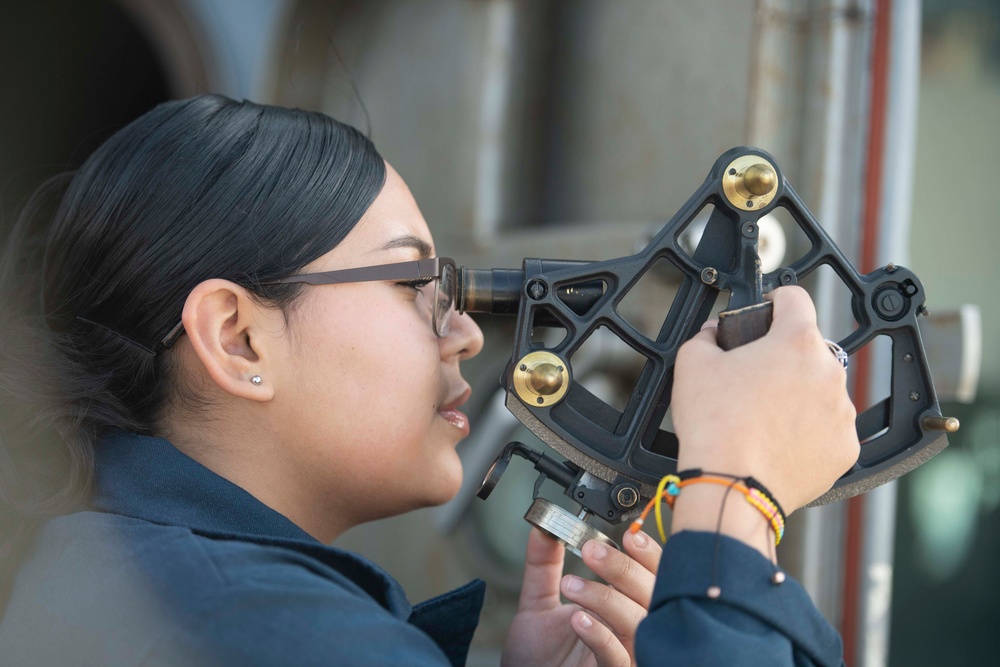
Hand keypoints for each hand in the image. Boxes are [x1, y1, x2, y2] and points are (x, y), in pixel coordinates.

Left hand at [502, 528, 659, 666]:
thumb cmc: (538, 654)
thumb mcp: (539, 602)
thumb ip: (543, 565)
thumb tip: (543, 527)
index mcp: (624, 605)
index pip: (652, 574)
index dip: (648, 554)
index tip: (629, 536)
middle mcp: (633, 628)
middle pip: (653, 593)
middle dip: (624, 567)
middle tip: (590, 551)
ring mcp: (627, 653)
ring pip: (638, 621)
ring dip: (605, 597)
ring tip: (570, 586)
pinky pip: (618, 656)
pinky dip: (600, 634)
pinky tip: (579, 619)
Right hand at [669, 286, 858, 550]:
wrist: (731, 487)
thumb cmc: (714, 425)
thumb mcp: (691, 364)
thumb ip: (706, 336)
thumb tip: (714, 334)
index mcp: (796, 342)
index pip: (794, 298)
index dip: (774, 301)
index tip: (765, 313)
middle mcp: (828, 371)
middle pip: (808, 349)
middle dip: (784, 357)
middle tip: (753, 379)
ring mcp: (842, 412)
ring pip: (821, 390)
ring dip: (799, 395)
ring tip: (764, 418)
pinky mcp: (845, 447)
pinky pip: (828, 429)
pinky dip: (808, 432)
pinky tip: (779, 442)